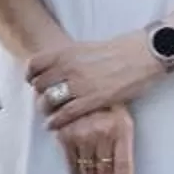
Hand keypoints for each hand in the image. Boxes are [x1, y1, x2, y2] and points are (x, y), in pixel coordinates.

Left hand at [30, 31, 168, 129]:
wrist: (142, 54)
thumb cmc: (118, 50)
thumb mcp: (86, 48)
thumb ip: (68, 58)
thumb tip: (54, 69)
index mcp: (66, 51)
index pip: (34, 64)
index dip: (30, 76)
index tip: (33, 82)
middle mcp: (69, 67)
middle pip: (39, 85)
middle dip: (39, 94)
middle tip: (43, 101)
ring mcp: (80, 84)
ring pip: (50, 101)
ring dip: (46, 110)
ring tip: (47, 115)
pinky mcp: (93, 99)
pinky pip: (66, 114)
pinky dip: (56, 121)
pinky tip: (53, 125)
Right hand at [58, 104, 135, 173]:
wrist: (80, 83)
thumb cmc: (106, 103)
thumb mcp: (123, 118)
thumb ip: (122, 144)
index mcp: (119, 129)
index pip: (122, 166)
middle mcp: (100, 134)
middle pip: (105, 173)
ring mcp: (81, 135)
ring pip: (88, 171)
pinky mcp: (65, 135)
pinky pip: (71, 163)